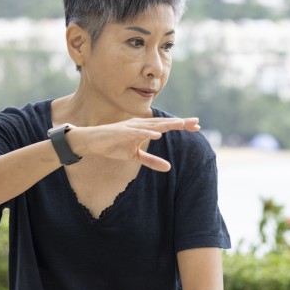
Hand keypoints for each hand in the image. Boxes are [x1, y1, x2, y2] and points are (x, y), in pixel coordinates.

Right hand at [71, 117, 200, 171]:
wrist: (92, 142)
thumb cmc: (113, 146)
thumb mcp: (135, 156)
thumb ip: (152, 161)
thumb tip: (169, 168)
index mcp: (145, 129)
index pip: (166, 126)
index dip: (181, 126)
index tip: (197, 127)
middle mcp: (140, 125)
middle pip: (164, 123)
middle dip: (180, 122)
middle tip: (196, 122)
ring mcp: (131, 127)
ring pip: (153, 125)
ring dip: (167, 124)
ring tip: (181, 124)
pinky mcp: (122, 132)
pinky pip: (136, 132)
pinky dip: (147, 133)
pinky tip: (157, 135)